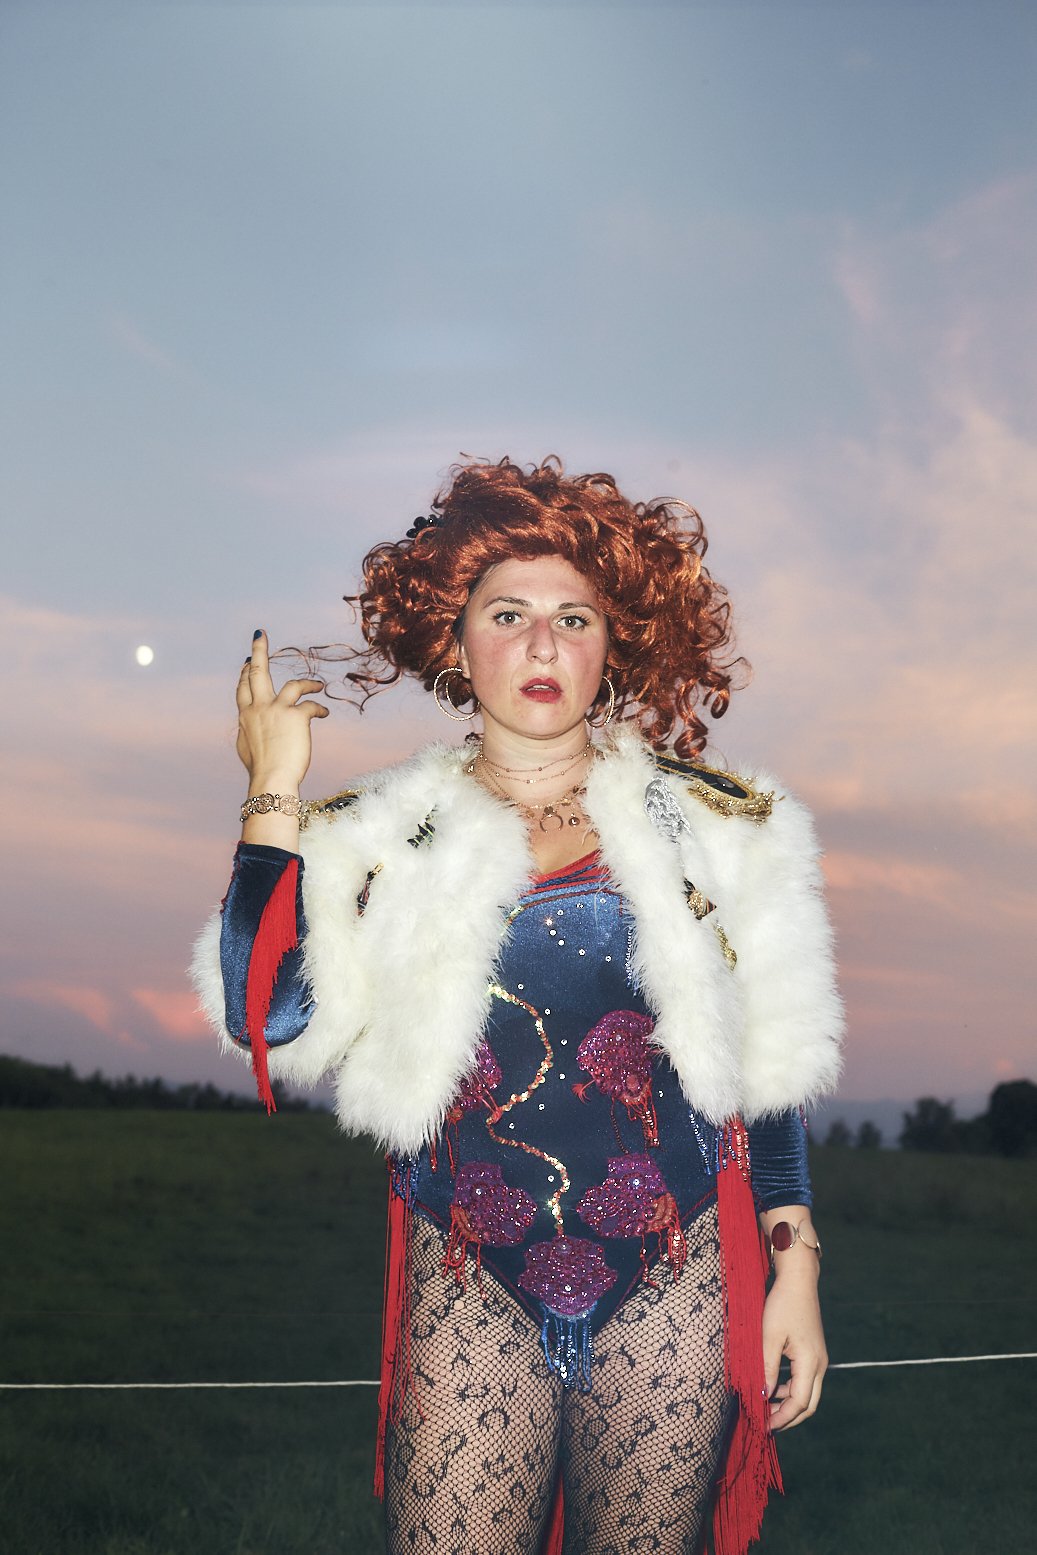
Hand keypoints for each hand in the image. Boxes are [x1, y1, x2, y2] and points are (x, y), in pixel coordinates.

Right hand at [235, 629, 328, 789]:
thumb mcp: (247, 748)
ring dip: (307, 682)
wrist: (271, 779)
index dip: (245, 674)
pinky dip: (319, 708)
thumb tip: (248, 728)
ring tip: (317, 685)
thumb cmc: (261, 771)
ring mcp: (276, 710)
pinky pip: (311, 705)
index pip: (243, 689)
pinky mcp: (296, 716)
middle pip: (256, 673)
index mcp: (245, 717)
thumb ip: (249, 732)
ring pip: (292, 684)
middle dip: (259, 650)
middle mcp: (258, 708)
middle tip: (260, 634)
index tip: (248, 662)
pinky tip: (325, 713)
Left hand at [761, 1261, 827, 1431]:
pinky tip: (774, 1388)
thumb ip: (767, 1368)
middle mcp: (819, 1365)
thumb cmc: (782, 1305)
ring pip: (808, 1393)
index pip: (799, 1403)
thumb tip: (764, 1396)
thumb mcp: (769, 1336)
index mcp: (810, 1363)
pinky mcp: (813, 1353)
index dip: (782, 1418)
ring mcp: (818, 1359)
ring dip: (789, 1404)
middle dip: (788, 1417)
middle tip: (766, 1423)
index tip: (764, 1425)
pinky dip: (791, 1389)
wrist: (799, 1281)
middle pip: (808, 1404)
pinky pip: (805, 1380)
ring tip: (766, 1407)